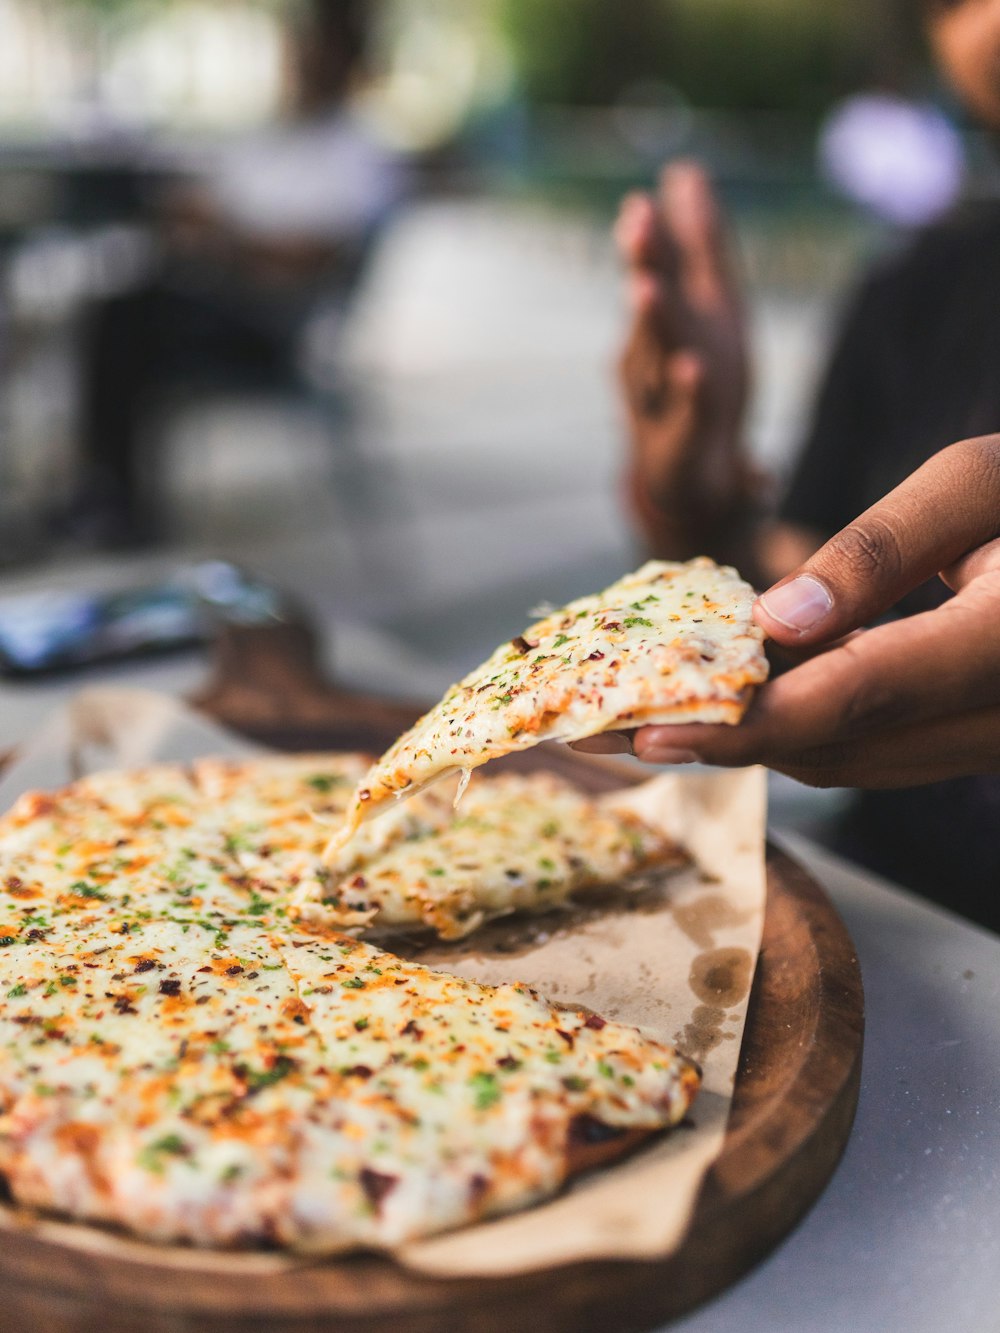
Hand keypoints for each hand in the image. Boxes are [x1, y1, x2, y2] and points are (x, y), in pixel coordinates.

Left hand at [590, 436, 999, 786]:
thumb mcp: (979, 483)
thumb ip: (881, 551)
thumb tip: (775, 625)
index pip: (855, 700)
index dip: (745, 725)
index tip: (650, 732)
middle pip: (838, 750)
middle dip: (724, 742)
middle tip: (620, 725)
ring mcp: (992, 741)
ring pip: (852, 760)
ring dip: (753, 741)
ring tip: (657, 711)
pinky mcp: (976, 739)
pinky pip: (875, 745)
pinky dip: (802, 725)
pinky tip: (743, 691)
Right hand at [617, 161, 752, 551]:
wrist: (685, 483)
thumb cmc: (699, 386)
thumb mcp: (706, 310)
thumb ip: (700, 240)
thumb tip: (686, 168)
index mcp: (682, 320)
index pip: (682, 266)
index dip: (677, 227)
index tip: (678, 176)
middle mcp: (663, 354)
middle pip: (655, 304)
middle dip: (647, 261)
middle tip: (637, 216)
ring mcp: (663, 400)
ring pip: (656, 356)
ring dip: (653, 321)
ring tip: (647, 287)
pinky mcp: (678, 444)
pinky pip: (685, 415)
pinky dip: (688, 392)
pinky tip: (693, 368)